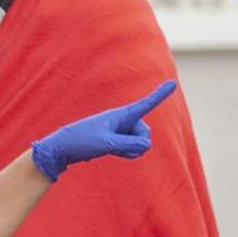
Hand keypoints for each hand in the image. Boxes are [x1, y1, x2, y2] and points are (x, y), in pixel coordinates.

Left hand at [29, 78, 175, 179]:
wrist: (64, 147)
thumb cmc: (83, 141)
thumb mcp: (106, 144)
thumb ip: (128, 145)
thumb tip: (147, 146)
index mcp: (121, 115)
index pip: (145, 104)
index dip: (160, 95)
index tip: (173, 83)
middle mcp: (123, 120)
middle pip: (146, 133)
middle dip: (138, 144)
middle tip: (118, 148)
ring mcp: (121, 130)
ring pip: (140, 143)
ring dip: (132, 151)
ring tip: (112, 150)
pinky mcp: (117, 139)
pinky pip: (133, 148)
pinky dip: (127, 153)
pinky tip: (113, 153)